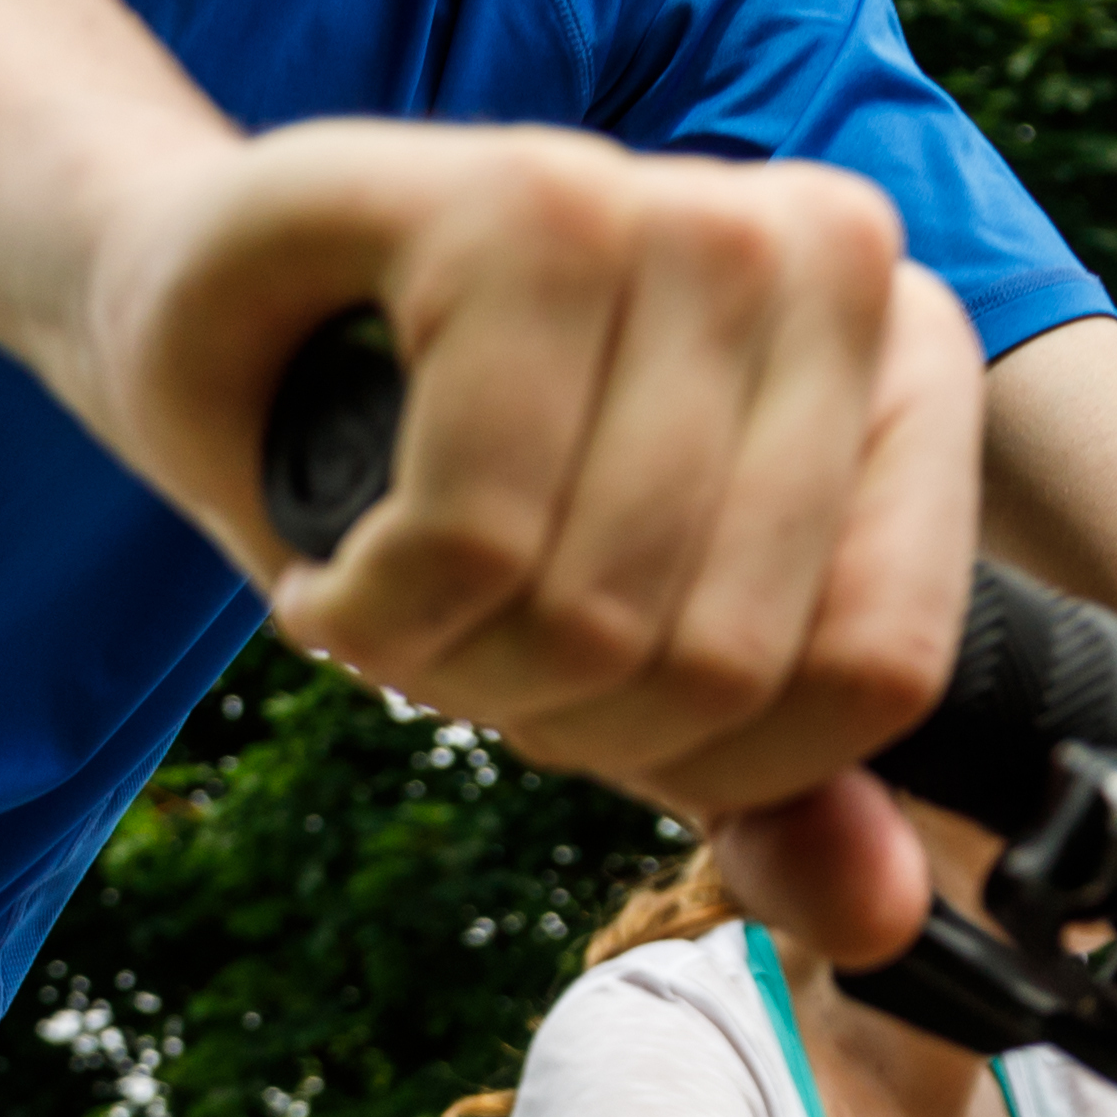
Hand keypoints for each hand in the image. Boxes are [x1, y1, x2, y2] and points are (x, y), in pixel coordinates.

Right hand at [80, 119, 977, 963]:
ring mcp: (685, 216)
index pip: (877, 670)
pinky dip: (372, 611)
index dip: (706, 756)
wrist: (210, 310)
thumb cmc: (441, 469)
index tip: (593, 690)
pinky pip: (479, 540)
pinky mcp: (528, 204)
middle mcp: (825, 255)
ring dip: (448, 669)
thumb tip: (881, 912)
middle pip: (725, 659)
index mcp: (906, 355)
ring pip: (602, 616)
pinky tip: (333, 566)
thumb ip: (778, 779)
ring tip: (396, 583)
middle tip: (461, 626)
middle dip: (554, 716)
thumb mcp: (633, 650)